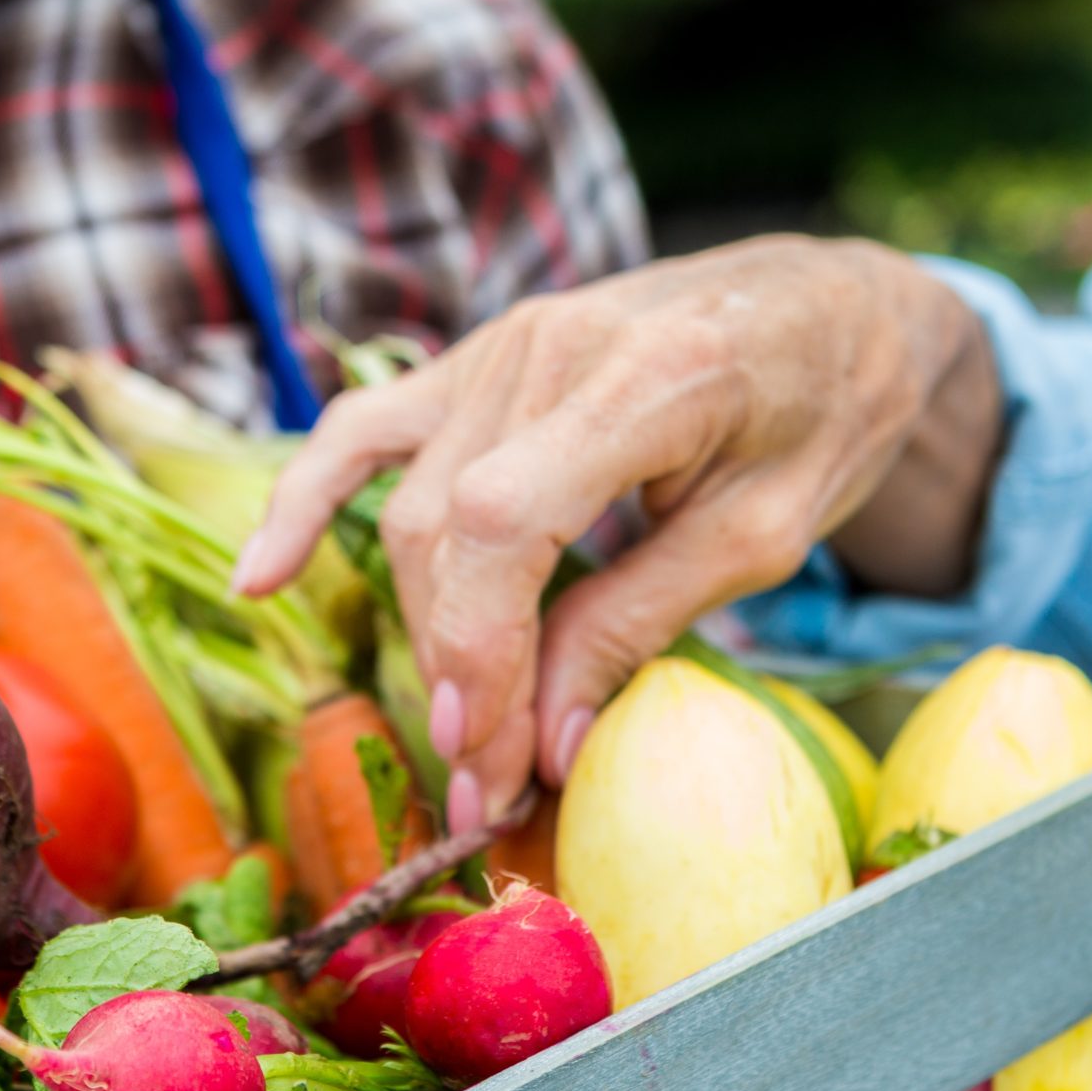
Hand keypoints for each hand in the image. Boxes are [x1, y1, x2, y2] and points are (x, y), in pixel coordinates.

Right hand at [237, 235, 1000, 825]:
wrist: (830, 301)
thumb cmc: (826, 410)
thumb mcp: (768, 532)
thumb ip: (644, 620)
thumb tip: (545, 744)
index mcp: (647, 375)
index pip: (505, 520)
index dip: (479, 648)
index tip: (489, 755)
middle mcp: (551, 345)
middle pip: (446, 528)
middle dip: (461, 674)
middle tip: (494, 789)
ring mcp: (503, 342)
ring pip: (408, 506)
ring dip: (422, 633)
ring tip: (459, 738)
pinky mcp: (478, 358)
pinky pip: (364, 431)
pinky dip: (305, 502)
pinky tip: (261, 578)